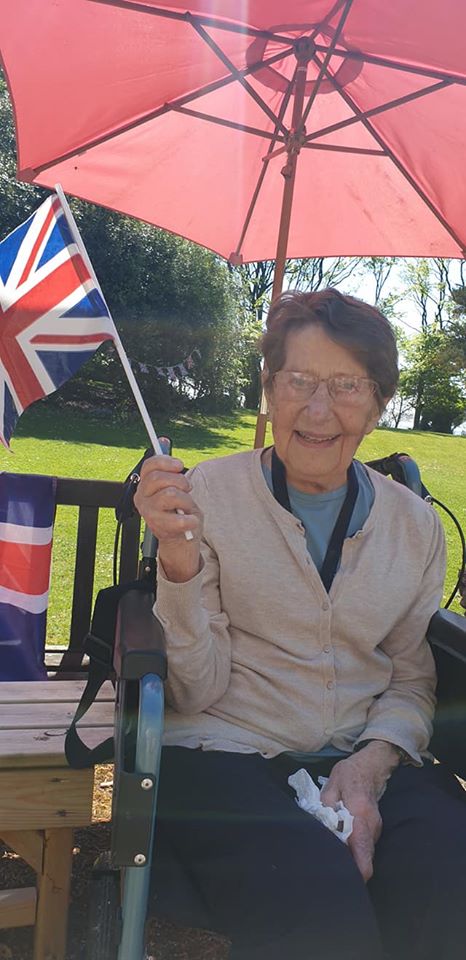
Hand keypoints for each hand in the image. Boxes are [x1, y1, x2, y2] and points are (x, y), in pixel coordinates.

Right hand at [134, 455, 202, 581]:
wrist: (180, 540)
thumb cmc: (178, 511)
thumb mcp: (175, 486)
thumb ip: (168, 467)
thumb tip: (163, 440)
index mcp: (144, 485)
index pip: (149, 465)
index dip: (165, 461)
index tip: (179, 465)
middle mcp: (141, 498)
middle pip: (158, 478)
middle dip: (180, 481)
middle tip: (188, 489)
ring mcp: (148, 513)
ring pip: (170, 495)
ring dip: (186, 500)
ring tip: (187, 508)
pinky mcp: (159, 528)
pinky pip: (179, 517)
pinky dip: (190, 519)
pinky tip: (190, 521)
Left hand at [320, 741, 399, 881]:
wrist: (370, 767)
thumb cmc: (349, 775)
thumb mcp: (331, 787)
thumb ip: (325, 809)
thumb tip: (320, 830)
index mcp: (360, 815)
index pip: (363, 853)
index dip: (356, 872)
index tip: (343, 880)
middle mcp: (372, 826)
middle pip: (364, 859)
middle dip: (350, 869)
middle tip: (330, 871)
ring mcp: (376, 829)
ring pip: (365, 854)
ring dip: (352, 858)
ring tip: (332, 858)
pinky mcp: (375, 830)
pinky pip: (365, 846)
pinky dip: (355, 850)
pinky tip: (341, 846)